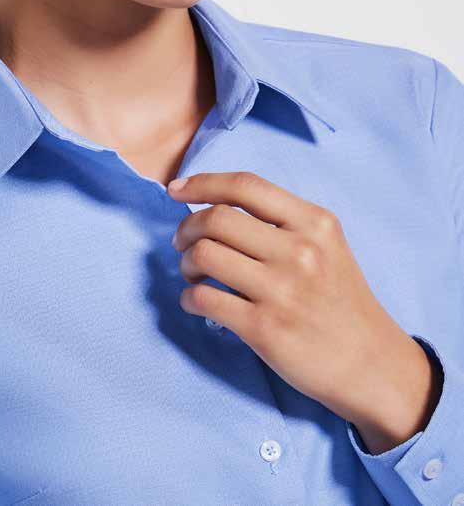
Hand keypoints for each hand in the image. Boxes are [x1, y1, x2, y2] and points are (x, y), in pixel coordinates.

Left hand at [167, 171, 442, 453]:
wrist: (370, 362)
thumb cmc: (341, 300)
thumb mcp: (328, 246)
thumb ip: (283, 223)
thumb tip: (217, 206)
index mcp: (314, 223)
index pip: (246, 186)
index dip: (202, 183)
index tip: (176, 190)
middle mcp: (300, 250)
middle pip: (217, 218)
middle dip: (186, 227)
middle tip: (182, 242)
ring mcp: (282, 290)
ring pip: (205, 254)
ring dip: (185, 262)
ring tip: (192, 273)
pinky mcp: (265, 328)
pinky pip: (203, 298)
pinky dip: (188, 297)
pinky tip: (197, 300)